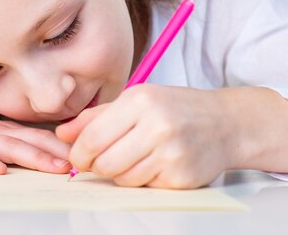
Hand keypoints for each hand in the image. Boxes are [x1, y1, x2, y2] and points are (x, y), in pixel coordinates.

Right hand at [0, 117, 70, 174]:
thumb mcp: (3, 140)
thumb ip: (26, 147)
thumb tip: (62, 159)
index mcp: (11, 130)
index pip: (41, 135)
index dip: (61, 144)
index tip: (81, 153)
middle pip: (29, 139)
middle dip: (53, 151)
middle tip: (72, 163)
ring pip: (7, 146)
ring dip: (31, 156)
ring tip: (50, 166)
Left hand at [56, 85, 234, 188]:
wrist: (225, 123)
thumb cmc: (175, 108)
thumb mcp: (136, 100)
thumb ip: (96, 117)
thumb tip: (62, 134)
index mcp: (140, 101)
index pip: (92, 137)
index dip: (79, 153)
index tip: (79, 157)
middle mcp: (156, 126)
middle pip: (104, 163)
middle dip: (95, 166)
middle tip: (100, 160)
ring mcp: (171, 154)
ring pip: (122, 179)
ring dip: (119, 173)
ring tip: (132, 157)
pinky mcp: (181, 177)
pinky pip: (144, 187)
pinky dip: (141, 179)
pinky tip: (153, 163)